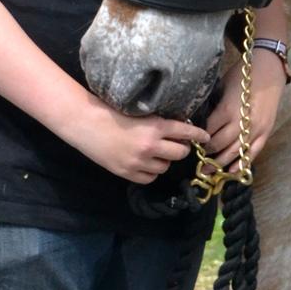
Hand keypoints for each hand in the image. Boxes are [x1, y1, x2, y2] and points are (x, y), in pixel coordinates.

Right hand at [70, 100, 208, 184]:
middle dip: (182, 148)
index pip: (185, 131)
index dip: (198, 134)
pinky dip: (151, 171)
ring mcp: (139, 162)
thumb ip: (157, 122)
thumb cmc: (110, 112)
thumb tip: (178, 127)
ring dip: (165, 159)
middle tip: (178, 144)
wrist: (85, 124)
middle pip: (180, 153)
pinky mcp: (128, 173)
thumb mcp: (138, 112)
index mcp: (154, 127)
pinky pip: (150, 177)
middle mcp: (150, 146)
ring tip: (156, 152)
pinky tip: (145, 162)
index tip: (206, 137)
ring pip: (166, 166)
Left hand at [205, 49, 285, 172]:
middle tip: (197, 157)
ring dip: (220, 163)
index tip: (190, 142)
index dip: (198, 139)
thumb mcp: (222, 87)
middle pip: (219, 145)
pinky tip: (231, 172)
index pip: (208, 132)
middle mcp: (241, 123)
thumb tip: (198, 120)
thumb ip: (214, 106)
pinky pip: (252, 153)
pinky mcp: (265, 132)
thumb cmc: (242, 75)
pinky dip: (241, 164)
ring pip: (234, 153)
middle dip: (207, 153)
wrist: (269, 71)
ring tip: (208, 171)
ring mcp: (255, 130)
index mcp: (227, 110)